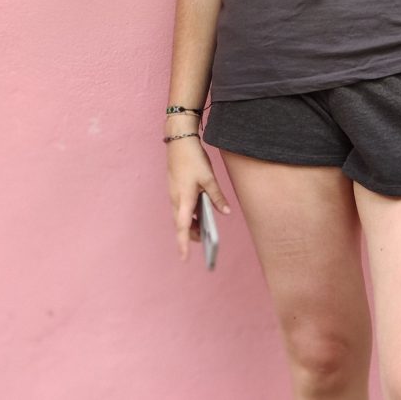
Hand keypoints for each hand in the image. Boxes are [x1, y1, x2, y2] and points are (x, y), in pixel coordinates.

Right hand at [166, 131, 230, 260]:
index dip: (183, 244)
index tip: (184, 259)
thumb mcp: (208, 178)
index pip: (183, 227)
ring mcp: (174, 194)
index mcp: (184, 199)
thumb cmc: (193, 159)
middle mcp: (176, 199)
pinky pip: (181, 207)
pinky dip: (188, 213)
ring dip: (190, 224)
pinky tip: (199, 211)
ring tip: (204, 229)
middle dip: (191, 235)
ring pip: (180, 216)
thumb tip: (226, 212)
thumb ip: (217, 196)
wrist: (179, 141)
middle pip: (181, 224)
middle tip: (205, 240)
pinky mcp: (175, 188)